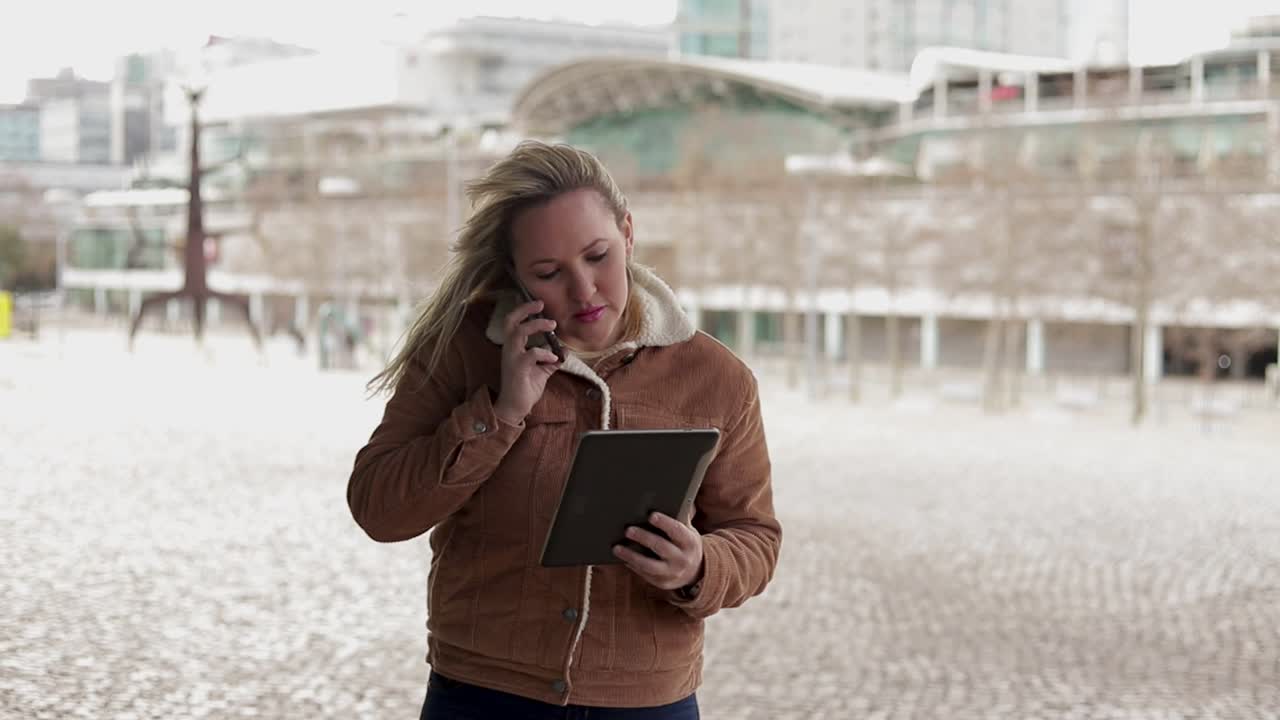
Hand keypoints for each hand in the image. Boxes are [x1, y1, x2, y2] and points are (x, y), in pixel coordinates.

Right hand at [493, 300, 560, 424]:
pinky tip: (554, 359)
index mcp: (514, 347)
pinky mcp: (517, 368)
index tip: (539, 304)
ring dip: (537, 326)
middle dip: (524, 309)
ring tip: (552, 325)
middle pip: (511, 321)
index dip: (523, 310)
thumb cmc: (525, 388)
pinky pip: (531, 354)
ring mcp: (512, 358)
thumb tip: (566, 350)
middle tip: (540, 304)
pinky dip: (545, 353)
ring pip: (519, 332)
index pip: (513, 322)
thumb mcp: (542, 371)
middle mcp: (509, 349)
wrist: (516, 407)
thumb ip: (551, 359)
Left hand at [613, 512, 703, 590]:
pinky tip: (622, 557)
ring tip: (617, 548)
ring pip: (649, 565)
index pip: (677, 531)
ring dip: (631, 556)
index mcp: (690, 542)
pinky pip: (645, 574)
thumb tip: (666, 497)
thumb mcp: (688, 530)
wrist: (696, 571)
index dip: (664, 523)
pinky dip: (632, 565)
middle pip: (661, 547)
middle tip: (628, 530)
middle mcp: (682, 559)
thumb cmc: (685, 543)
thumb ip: (679, 516)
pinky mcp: (662, 583)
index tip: (651, 515)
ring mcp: (672, 573)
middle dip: (644, 538)